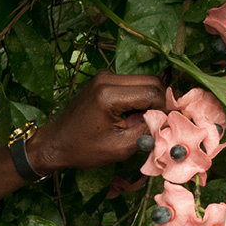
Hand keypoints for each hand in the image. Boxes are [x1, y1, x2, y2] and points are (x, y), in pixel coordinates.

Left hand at [27, 72, 165, 173]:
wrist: (56, 143)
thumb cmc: (83, 149)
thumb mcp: (119, 147)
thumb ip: (147, 132)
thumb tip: (169, 122)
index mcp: (109, 94)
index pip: (153, 93)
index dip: (164, 110)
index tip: (164, 126)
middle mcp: (107, 78)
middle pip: (152, 81)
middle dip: (159, 103)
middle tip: (154, 124)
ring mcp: (104, 77)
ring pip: (144, 81)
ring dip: (148, 101)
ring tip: (137, 123)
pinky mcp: (104, 80)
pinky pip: (132, 84)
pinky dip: (138, 99)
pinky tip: (129, 117)